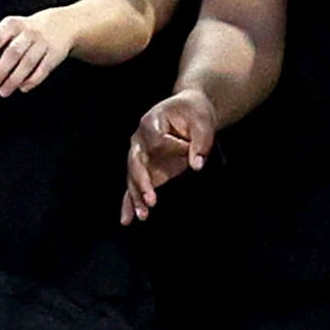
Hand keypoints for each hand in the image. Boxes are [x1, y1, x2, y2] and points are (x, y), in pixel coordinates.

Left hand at [0, 9, 73, 94]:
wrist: (62, 24)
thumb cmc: (28, 30)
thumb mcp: (9, 28)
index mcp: (13, 24)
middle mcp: (29, 32)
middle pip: (12, 53)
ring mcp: (43, 43)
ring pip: (27, 63)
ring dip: (13, 80)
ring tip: (3, 91)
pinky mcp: (55, 54)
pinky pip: (43, 69)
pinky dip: (32, 81)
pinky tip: (22, 88)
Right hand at [123, 87, 217, 223]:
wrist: (188, 111)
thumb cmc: (193, 112)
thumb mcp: (202, 121)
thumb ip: (200, 142)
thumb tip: (197, 165)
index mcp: (151, 122)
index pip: (158, 141)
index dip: (176, 148)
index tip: (189, 147)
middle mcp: (139, 140)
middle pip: (136, 163)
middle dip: (142, 182)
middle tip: (151, 199)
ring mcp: (140, 156)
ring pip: (133, 178)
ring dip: (136, 197)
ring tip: (142, 215)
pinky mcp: (145, 169)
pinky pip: (134, 186)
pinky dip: (130, 202)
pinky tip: (128, 218)